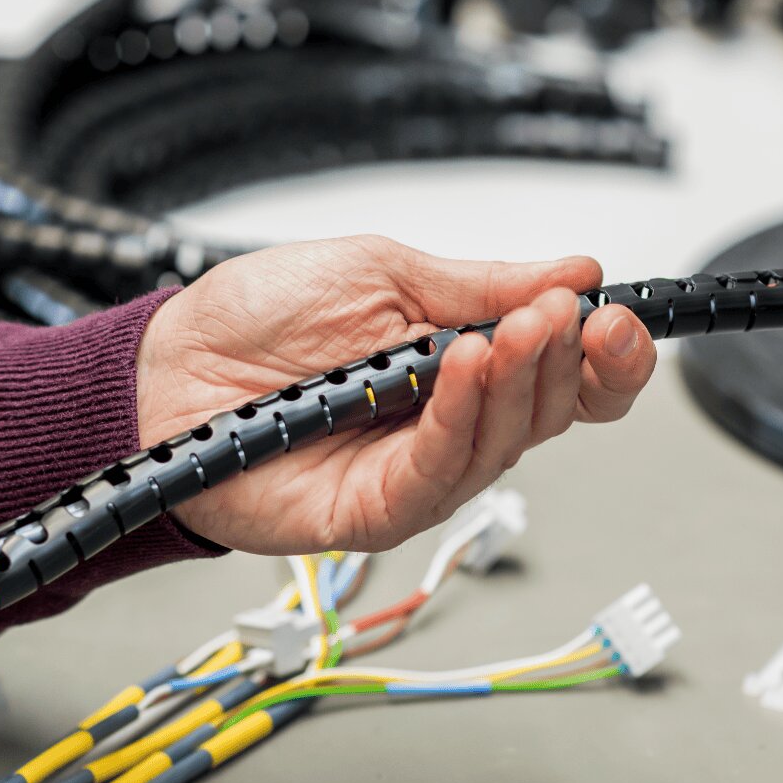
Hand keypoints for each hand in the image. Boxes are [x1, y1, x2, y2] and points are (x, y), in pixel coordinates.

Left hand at [137, 235, 656, 553]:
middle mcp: (446, 426)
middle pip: (547, 414)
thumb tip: (572, 270)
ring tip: (516, 330)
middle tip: (563, 313)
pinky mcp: (371, 512)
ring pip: (500, 445)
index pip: (559, 376)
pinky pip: (435, 474)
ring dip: (516, 382)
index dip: (603, 354)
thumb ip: (477, 283)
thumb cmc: (255, 321)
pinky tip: (461, 369)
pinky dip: (456, 418)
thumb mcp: (381, 270)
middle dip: (566, 359)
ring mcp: (412, 474)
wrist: (167, 368)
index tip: (615, 314)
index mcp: (458, 367)